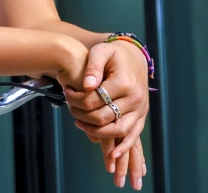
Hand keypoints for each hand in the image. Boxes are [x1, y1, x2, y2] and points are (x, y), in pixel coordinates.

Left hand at [63, 40, 150, 186]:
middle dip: (82, 115)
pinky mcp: (141, 116)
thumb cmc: (114, 53)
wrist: (134, 56)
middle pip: (103, 117)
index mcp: (124, 82)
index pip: (95, 100)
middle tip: (69, 108)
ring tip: (78, 123)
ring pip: (117, 130)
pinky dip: (123, 147)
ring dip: (96, 132)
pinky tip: (111, 155)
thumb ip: (93, 67)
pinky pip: (133, 136)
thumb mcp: (101, 52)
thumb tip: (86, 86)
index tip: (66, 92)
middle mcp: (135, 98)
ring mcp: (140, 109)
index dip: (76, 99)